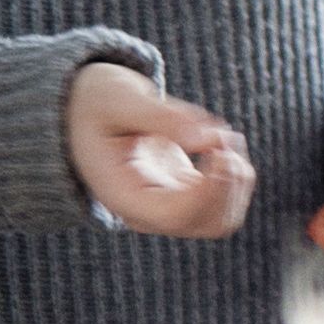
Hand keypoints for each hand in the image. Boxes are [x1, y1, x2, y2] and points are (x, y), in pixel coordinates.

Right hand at [64, 59, 255, 239]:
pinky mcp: (185, 193)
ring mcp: (168, 205)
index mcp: (122, 195)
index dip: (210, 189)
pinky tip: (218, 140)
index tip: (219, 147)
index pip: (176, 215)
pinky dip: (235, 171)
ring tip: (221, 136)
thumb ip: (161, 118)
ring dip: (237, 178)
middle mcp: (147, 210)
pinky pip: (224, 200)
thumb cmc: (96, 102)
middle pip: (209, 223)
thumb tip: (209, 140)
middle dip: (230, 182)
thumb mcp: (120, 101)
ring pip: (223, 218)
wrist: (86, 109)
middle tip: (222, 136)